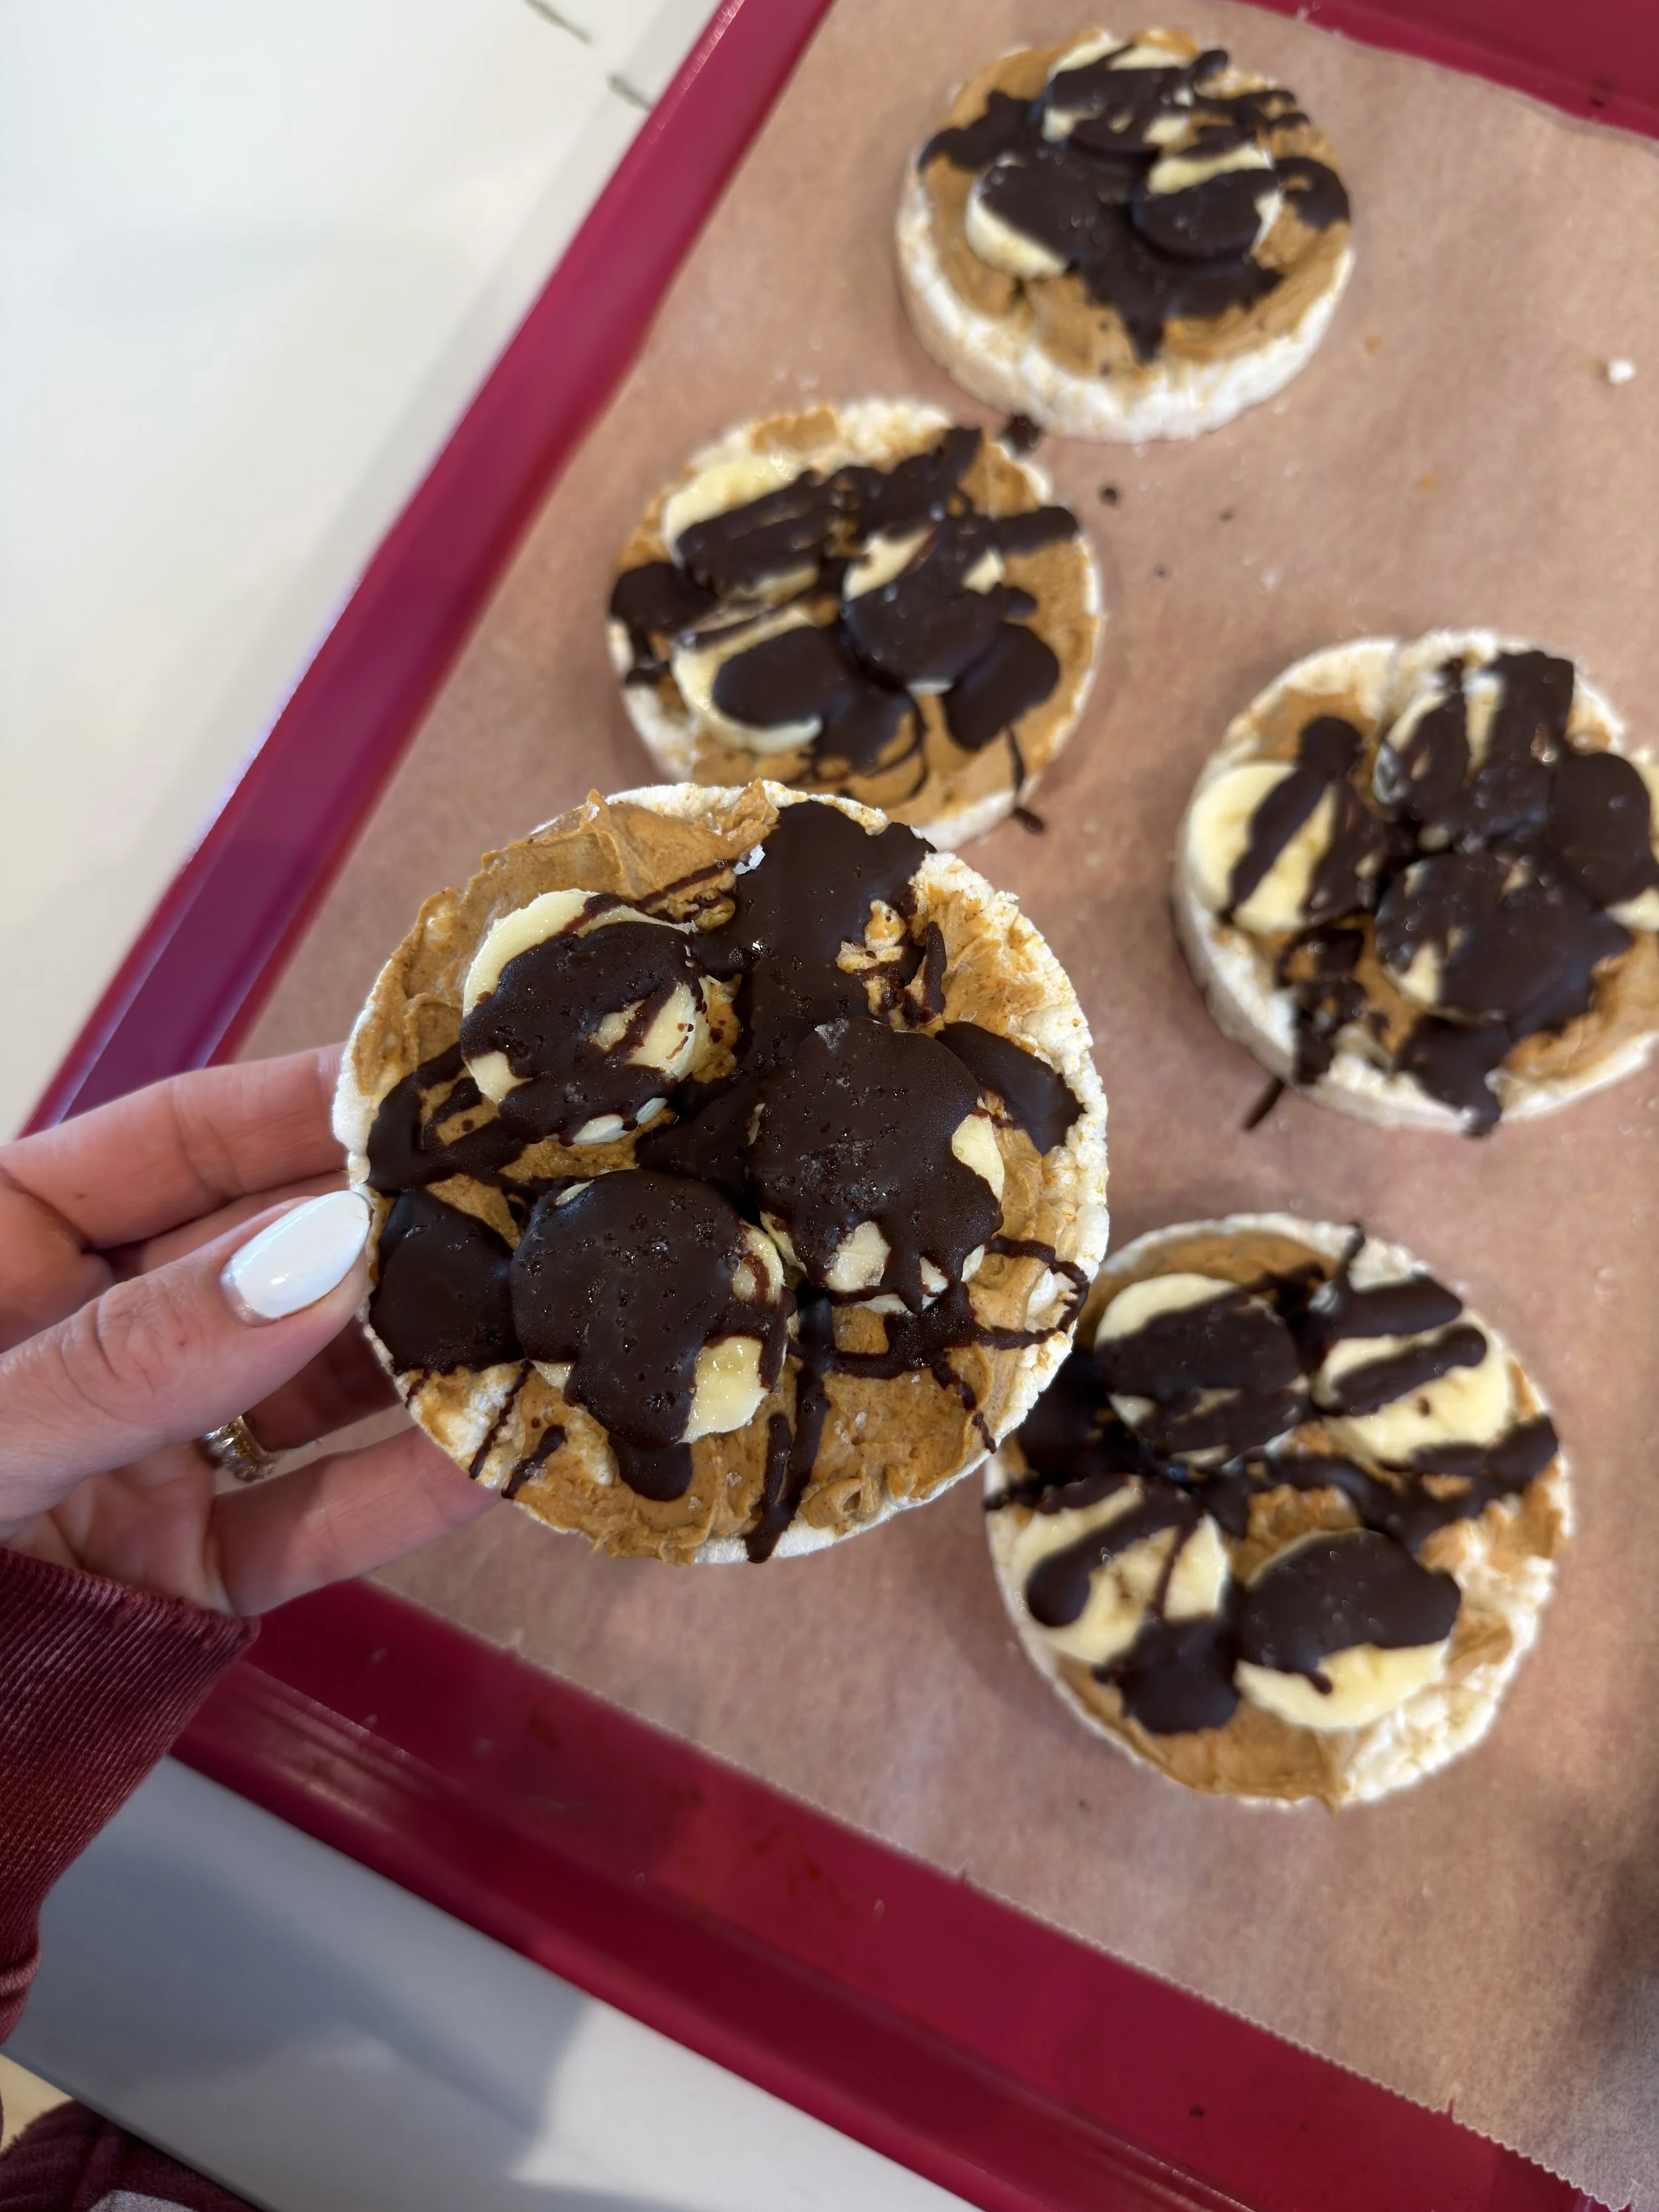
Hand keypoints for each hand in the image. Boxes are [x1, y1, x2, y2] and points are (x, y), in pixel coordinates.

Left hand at [0, 1047, 494, 1614]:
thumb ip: (127, 1356)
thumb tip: (316, 1259)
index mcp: (4, 1253)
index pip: (175, 1145)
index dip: (306, 1105)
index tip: (436, 1080)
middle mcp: (93, 1338)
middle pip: (271, 1259)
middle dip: (401, 1232)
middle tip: (542, 1199)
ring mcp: (145, 1454)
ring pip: (310, 1393)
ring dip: (429, 1363)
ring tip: (554, 1321)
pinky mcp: (184, 1576)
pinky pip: (306, 1527)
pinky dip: (402, 1500)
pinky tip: (503, 1461)